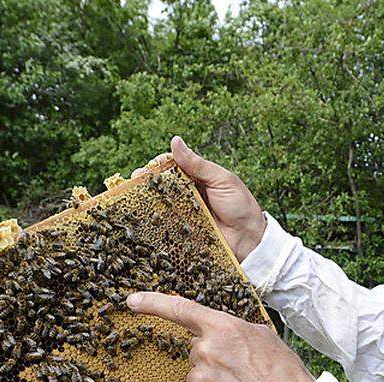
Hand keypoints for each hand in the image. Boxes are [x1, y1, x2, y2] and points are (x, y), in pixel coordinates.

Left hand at [127, 291, 314, 381]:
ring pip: (196, 377)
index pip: (180, 309)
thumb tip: (217, 334)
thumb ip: (232, 330)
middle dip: (212, 358)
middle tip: (240, 371)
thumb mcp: (262, 336)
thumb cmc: (283, 373)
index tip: (132, 301)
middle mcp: (205, 351)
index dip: (152, 303)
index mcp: (222, 328)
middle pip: (195, 350)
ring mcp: (199, 381)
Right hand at [132, 137, 266, 260]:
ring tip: (133, 198)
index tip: (148, 168)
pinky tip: (142, 218)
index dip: (157, 165)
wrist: (250, 239)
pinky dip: (154, 221)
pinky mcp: (184, 231)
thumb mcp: (221, 180)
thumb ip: (198, 164)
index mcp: (197, 177)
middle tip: (135, 182)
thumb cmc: (240, 205)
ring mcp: (184, 212)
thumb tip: (175, 141)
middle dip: (146, 182)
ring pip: (160, 204)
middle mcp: (188, 193)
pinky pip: (166, 225)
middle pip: (161, 184)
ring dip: (145, 200)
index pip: (171, 166)